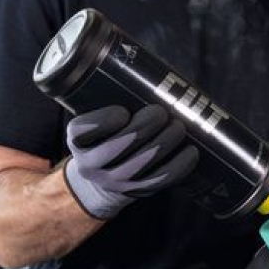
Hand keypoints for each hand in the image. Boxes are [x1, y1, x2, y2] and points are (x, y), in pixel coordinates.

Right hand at [62, 104, 199, 220]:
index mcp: (77, 140)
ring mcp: (113, 181)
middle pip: (117, 147)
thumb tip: (153, 77)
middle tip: (162, 112)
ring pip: (141, 163)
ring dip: (164, 142)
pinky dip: (179, 165)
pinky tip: (191, 151)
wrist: (102, 178)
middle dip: (145, 126)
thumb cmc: (105, 136)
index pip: (82, 130)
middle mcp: (90, 164)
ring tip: (178, 126)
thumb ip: (111, 100)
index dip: (104, 121)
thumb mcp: (95, 120)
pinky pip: (160, 180)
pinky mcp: (136, 191)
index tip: (123, 111)